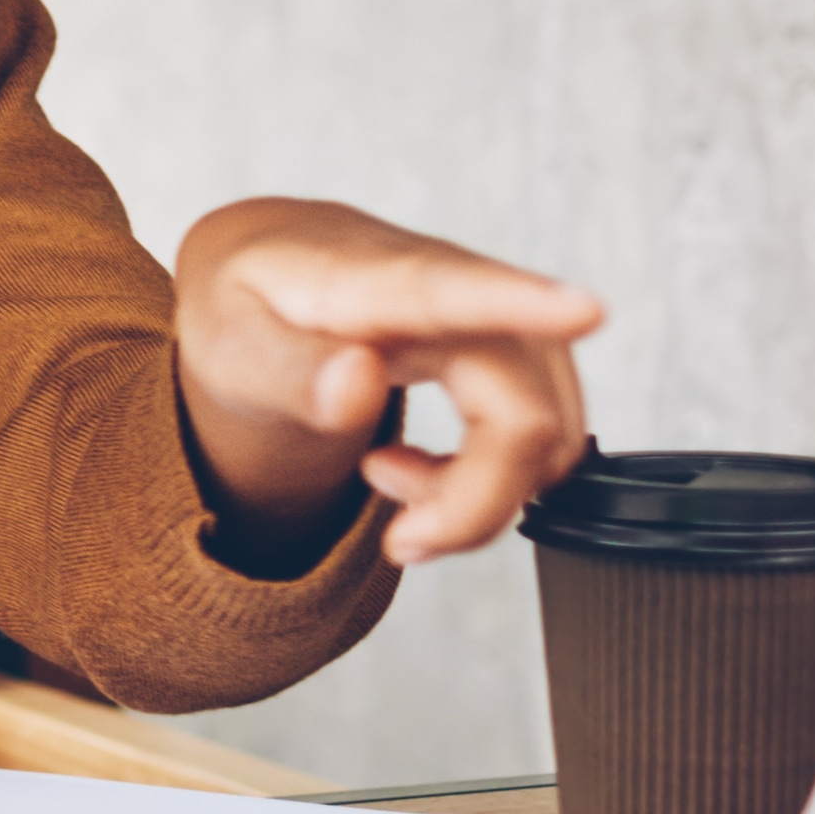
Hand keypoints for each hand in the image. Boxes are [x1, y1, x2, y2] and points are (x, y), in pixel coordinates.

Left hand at [175, 197, 606, 565]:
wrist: (269, 269)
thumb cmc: (248, 304)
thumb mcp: (228, 341)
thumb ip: (286, 370)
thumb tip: (356, 383)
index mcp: (375, 280)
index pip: (456, 289)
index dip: (526, 304)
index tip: (586, 312)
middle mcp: (457, 291)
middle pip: (519, 409)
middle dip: (473, 503)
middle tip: (401, 544)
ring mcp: (497, 322)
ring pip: (545, 433)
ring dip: (481, 498)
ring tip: (388, 485)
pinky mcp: (513, 355)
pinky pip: (541, 437)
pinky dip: (489, 484)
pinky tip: (416, 474)